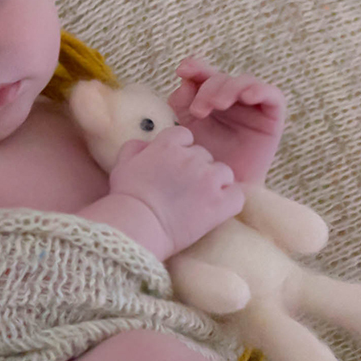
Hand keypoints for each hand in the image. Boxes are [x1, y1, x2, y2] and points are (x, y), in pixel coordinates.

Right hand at [109, 125, 244, 256]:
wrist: (137, 224)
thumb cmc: (126, 197)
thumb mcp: (122, 164)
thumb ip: (135, 147)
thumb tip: (147, 144)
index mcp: (168, 144)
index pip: (185, 135)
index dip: (181, 150)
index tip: (174, 166)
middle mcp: (191, 156)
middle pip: (204, 155)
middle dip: (197, 169)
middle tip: (184, 189)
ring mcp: (208, 178)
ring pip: (223, 172)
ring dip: (215, 183)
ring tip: (201, 200)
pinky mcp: (220, 202)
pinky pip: (237, 195)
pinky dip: (230, 201)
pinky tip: (217, 209)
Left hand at [167, 55, 286, 185]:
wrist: (221, 190)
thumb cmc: (204, 162)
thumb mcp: (188, 130)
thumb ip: (183, 104)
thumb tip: (184, 82)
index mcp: (209, 98)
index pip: (203, 75)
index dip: (195, 67)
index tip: (182, 70)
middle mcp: (232, 98)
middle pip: (222, 78)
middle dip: (208, 88)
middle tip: (198, 109)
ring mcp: (253, 106)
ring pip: (244, 82)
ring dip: (229, 88)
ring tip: (217, 104)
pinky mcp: (273, 116)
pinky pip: (272, 96)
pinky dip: (260, 91)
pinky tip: (247, 97)